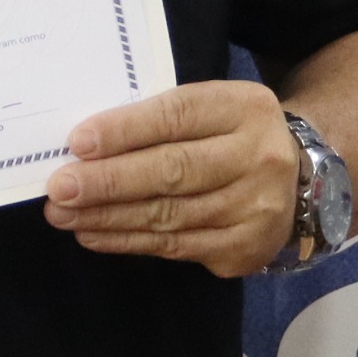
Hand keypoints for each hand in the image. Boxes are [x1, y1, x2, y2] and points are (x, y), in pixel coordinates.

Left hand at [42, 81, 300, 270]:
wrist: (297, 178)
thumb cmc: (229, 135)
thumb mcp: (210, 109)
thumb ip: (159, 119)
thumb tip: (85, 145)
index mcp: (245, 108)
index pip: (177, 116)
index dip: (126, 130)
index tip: (78, 143)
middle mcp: (258, 158)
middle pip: (173, 171)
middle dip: (109, 181)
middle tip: (60, 188)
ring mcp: (256, 208)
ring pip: (168, 215)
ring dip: (107, 216)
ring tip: (63, 214)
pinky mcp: (244, 248)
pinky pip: (174, 247)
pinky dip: (127, 241)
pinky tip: (93, 234)